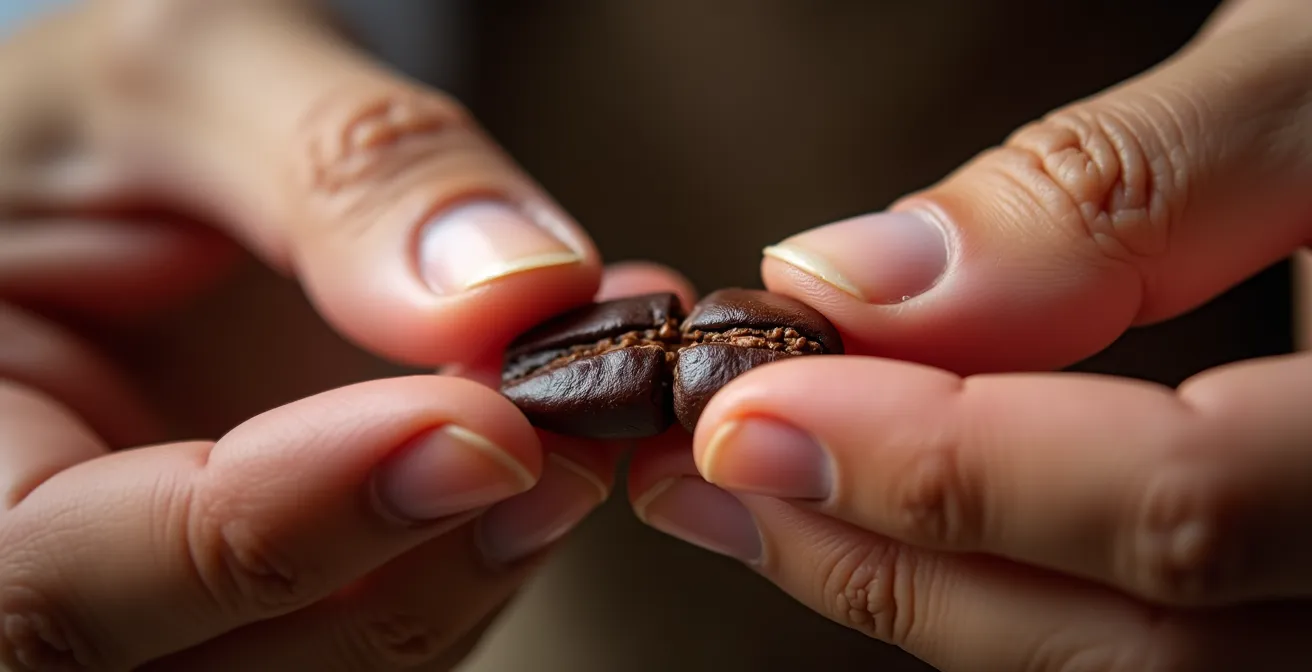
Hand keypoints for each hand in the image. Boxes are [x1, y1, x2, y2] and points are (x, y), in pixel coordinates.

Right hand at [0, 2, 690, 668]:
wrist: (160, 149)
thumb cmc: (133, 106)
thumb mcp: (188, 71)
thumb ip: (334, 165)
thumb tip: (516, 284)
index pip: (63, 580)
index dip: (285, 522)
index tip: (480, 429)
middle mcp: (47, 564)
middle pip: (211, 671)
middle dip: (407, 577)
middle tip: (569, 444)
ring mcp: (170, 595)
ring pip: (320, 668)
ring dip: (475, 572)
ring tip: (591, 426)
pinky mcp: (274, 584)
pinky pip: (381, 621)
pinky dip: (490, 550)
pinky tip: (566, 437)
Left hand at [629, 0, 1311, 668]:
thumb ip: (1123, 188)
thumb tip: (861, 282)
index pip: (1190, 511)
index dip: (946, 472)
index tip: (752, 406)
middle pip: (1156, 639)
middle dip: (899, 561)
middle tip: (714, 477)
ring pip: (1154, 669)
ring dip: (934, 599)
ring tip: (769, 512)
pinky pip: (1177, 643)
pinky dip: (1019, 593)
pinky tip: (910, 532)